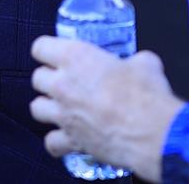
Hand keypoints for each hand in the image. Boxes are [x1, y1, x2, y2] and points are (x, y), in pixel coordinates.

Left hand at [30, 36, 183, 182]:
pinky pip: (51, 142)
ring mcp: (63, 114)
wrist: (152, 132)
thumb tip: (138, 64)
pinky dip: (57, 140)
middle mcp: (63, 84)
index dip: (48, 50)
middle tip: (65, 80)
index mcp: (76, 57)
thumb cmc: (146, 94)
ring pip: (36, 107)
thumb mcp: (145, 63)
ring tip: (62, 107)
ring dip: (48, 106)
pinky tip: (68, 136)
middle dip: (49, 78)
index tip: (55, 53)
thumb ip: (133, 60)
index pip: (41, 47)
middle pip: (37, 77)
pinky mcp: (70, 140)